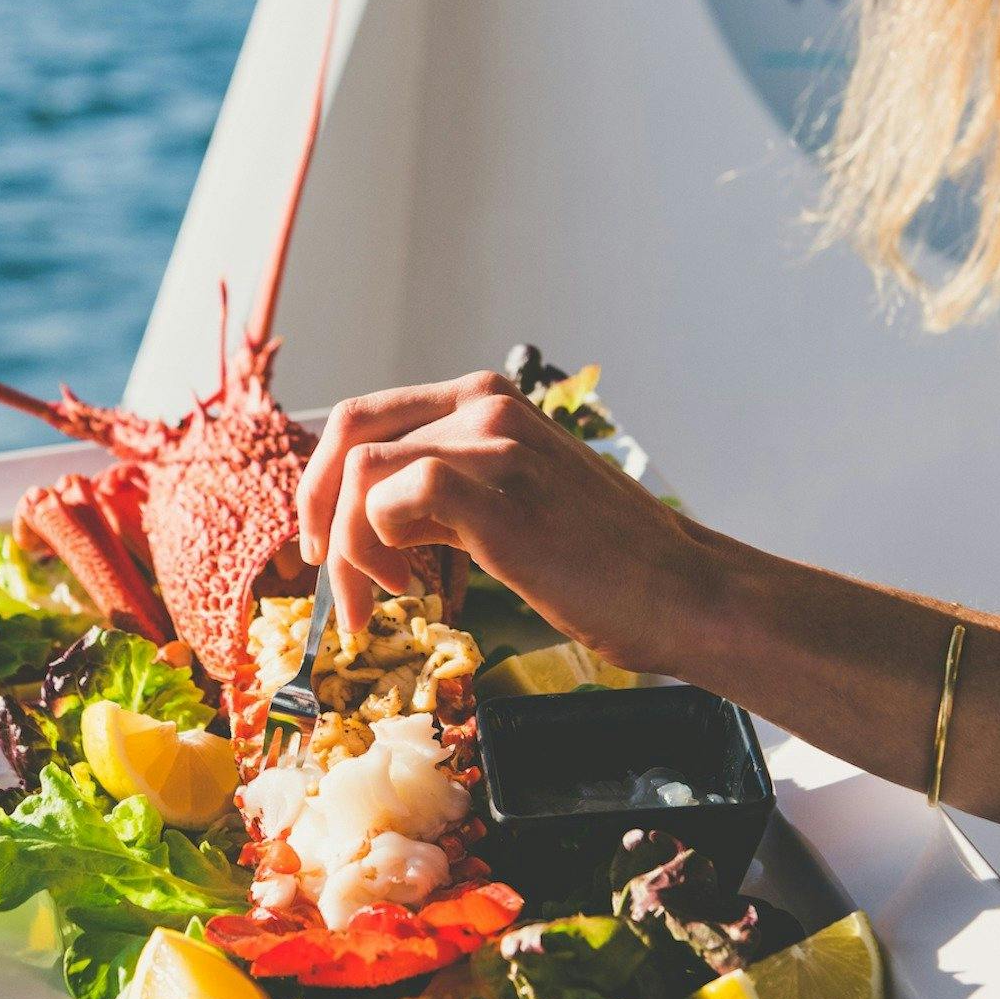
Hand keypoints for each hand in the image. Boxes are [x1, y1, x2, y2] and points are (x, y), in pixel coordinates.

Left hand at [295, 373, 714, 672]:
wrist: (682, 593)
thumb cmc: (602, 561)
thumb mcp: (512, 499)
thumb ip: (443, 492)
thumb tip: (364, 516)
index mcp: (485, 399)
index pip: (364, 417)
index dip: (322, 482)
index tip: (321, 544)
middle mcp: (487, 405)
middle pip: (349, 434)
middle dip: (317, 510)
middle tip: (329, 576)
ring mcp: (496, 445)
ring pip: (362, 473)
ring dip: (348, 547)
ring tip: (381, 599)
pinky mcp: (501, 495)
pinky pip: (396, 496)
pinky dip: (379, 548)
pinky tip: (412, 588)